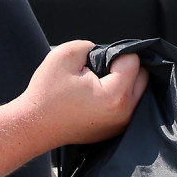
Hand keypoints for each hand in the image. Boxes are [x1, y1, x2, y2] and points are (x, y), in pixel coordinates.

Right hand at [18, 40, 147, 148]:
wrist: (34, 126)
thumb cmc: (46, 93)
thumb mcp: (66, 55)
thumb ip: (93, 46)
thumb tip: (109, 54)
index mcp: (116, 96)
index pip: (134, 61)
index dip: (115, 54)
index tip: (95, 61)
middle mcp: (126, 113)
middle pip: (143, 76)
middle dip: (124, 67)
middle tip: (98, 70)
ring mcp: (122, 125)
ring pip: (138, 91)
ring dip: (123, 81)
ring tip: (97, 83)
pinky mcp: (116, 130)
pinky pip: (129, 104)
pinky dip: (119, 95)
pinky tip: (97, 95)